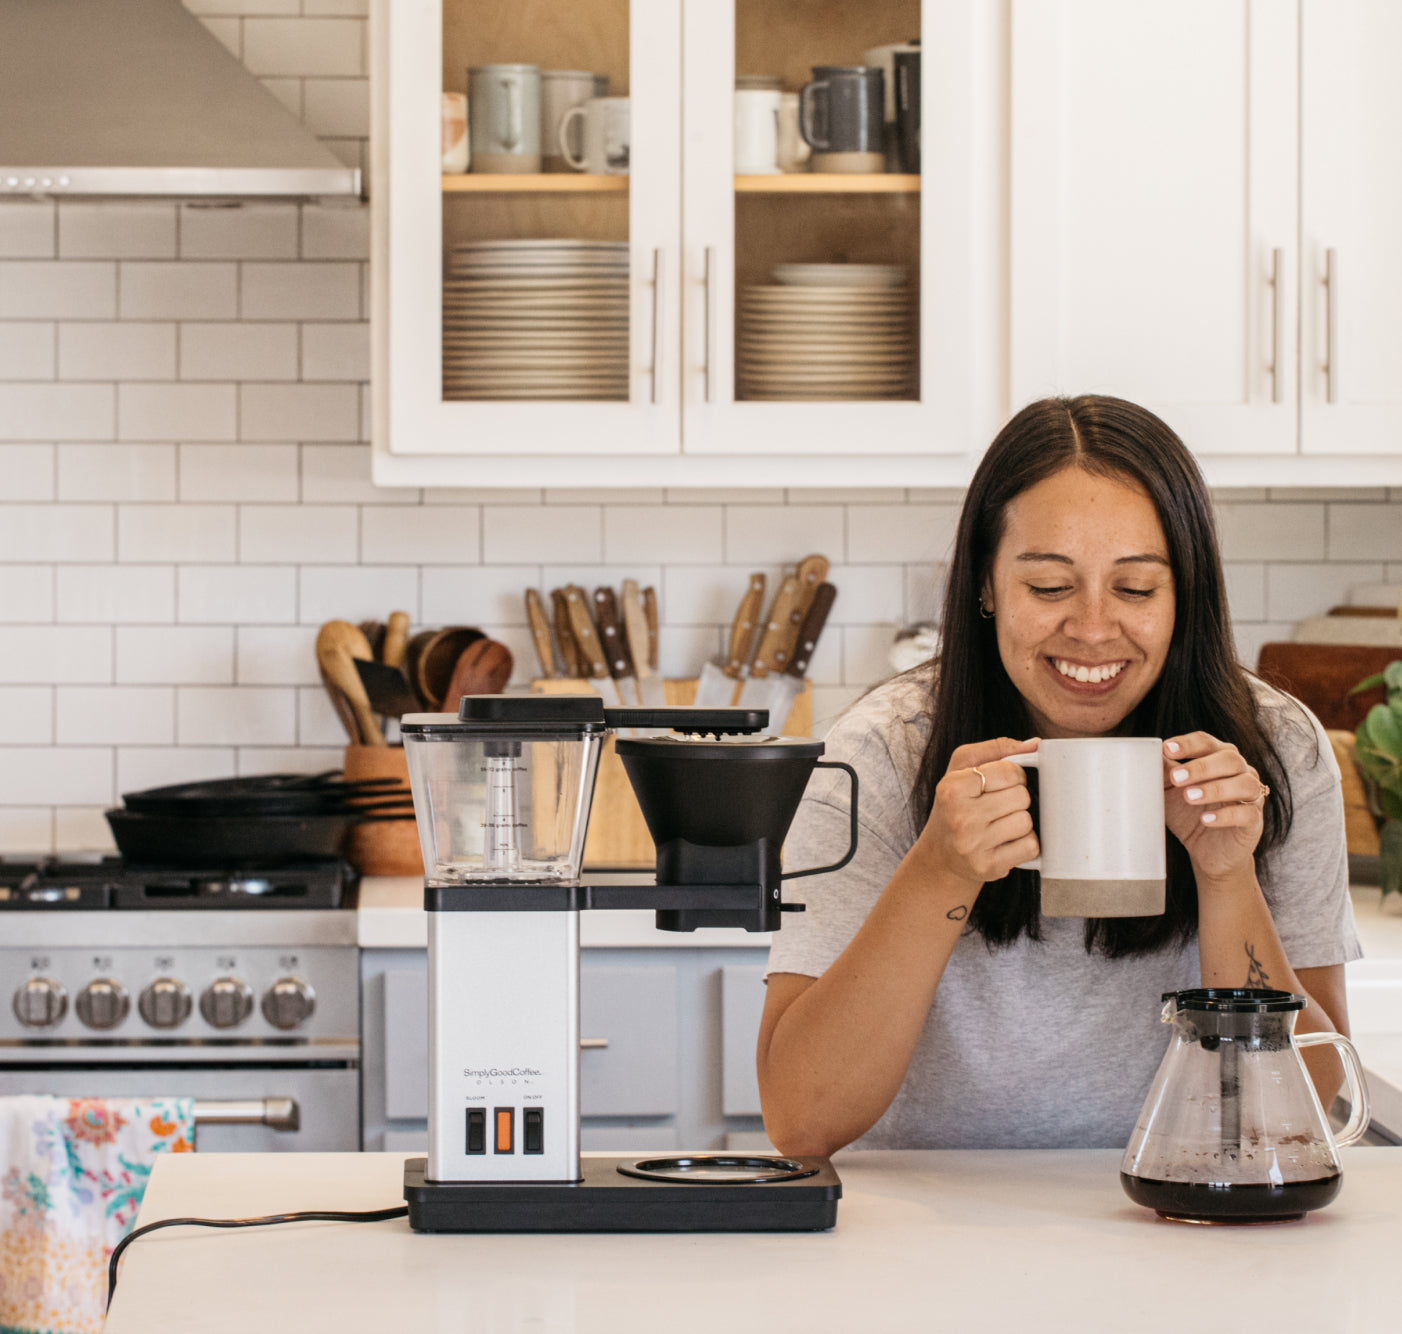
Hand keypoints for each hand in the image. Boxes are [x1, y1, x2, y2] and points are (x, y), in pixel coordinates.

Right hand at [917, 737, 1039, 888]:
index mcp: (952, 788)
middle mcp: (960, 817)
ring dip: (1021, 822)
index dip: (1014, 775)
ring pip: (1026, 822)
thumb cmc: (955, 805)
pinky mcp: (988, 867)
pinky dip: (1025, 843)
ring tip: (1002, 824)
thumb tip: (1036, 744)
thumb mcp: (962, 769)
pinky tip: (1008, 842)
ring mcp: (973, 845)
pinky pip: (1030, 847)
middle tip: (1000, 805)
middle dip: (1017, 799)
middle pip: (1022, 796)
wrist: (940, 855)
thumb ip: (996, 749)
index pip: (1009, 771)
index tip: (1003, 783)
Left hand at [1162, 732, 1266, 884]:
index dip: (1188, 744)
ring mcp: (1251, 795)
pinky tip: (1206, 819)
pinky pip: (1248, 813)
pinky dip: (1226, 815)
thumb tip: (1145, 755)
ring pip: (1244, 783)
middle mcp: (1241, 771)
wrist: (1206, 851)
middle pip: (1229, 758)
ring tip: (1189, 797)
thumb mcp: (1170, 791)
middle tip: (1176, 778)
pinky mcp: (1254, 821)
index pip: (1206, 742)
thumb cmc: (1188, 813)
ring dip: (1215, 788)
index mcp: (1219, 757)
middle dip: (1201, 766)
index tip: (1166, 749)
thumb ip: (1162, 772)